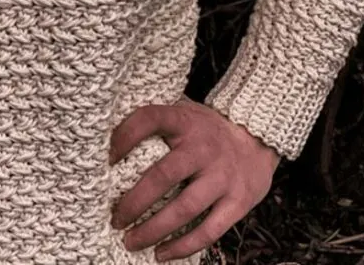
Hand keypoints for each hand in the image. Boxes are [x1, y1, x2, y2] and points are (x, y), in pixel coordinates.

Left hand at [109, 96, 280, 261]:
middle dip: (134, 201)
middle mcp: (204, 147)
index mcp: (185, 121)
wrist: (257, 137)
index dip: (125, 136)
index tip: (106, 158)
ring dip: (153, 230)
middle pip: (163, 175)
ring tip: (130, 241)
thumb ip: (156, 120)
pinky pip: (208, 230)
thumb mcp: (183, 113)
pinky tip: (162, 254)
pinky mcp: (238, 201)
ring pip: (184, 209)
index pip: (149, 119)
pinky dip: (183, 246)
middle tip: (115, 218)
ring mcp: (222, 176)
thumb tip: (108, 131)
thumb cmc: (206, 128)